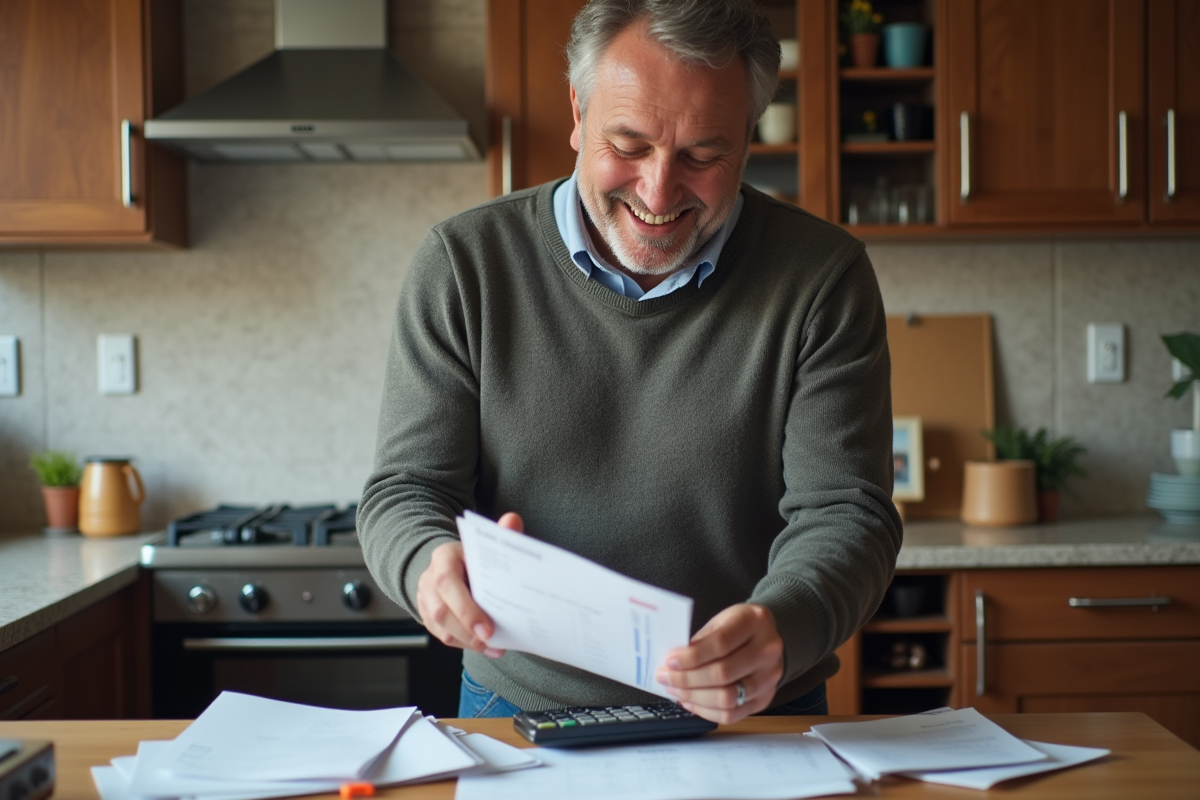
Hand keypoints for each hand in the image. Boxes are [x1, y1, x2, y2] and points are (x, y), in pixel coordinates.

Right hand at [415, 512, 523, 657]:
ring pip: (441, 628)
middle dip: (469, 631)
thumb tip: (513, 520)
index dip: (466, 608)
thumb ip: (501, 534)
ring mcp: (425, 600)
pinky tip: (486, 648)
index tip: (488, 627)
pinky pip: (443, 636)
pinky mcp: (427, 617)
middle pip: (441, 612)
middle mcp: (428, 580)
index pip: (447, 584)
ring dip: (469, 642)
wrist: (449, 563)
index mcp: (443, 558)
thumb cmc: (471, 556)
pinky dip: (466, 645)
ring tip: (495, 647)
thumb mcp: (486, 543)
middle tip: (494, 640)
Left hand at [655, 603, 783, 723]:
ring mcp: (769, 678)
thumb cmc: (739, 626)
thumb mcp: (721, 621)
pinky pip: (732, 715)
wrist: (766, 636)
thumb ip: (700, 641)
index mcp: (755, 621)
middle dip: (687, 679)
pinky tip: (691, 702)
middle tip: (665, 678)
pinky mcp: (764, 699)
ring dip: (694, 697)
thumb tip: (672, 664)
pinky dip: (706, 712)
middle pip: (723, 673)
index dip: (691, 656)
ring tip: (676, 691)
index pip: (720, 644)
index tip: (669, 661)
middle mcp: (767, 650)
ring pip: (727, 698)